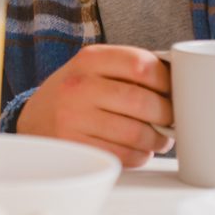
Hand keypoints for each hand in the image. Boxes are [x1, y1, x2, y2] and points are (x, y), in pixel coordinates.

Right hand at [17, 44, 172, 166]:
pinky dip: (140, 154)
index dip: (166, 81)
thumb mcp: (92, 67)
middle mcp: (80, 86)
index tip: (172, 90)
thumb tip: (178, 81)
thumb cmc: (75, 91)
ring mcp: (75, 117)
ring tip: (158, 136)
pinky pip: (125, 155)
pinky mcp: (77, 146)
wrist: (35, 118)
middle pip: (143, 102)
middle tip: (171, 118)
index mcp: (89, 59)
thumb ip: (126, 68)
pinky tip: (138, 148)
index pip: (141, 65)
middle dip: (167, 114)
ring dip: (157, 139)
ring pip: (137, 133)